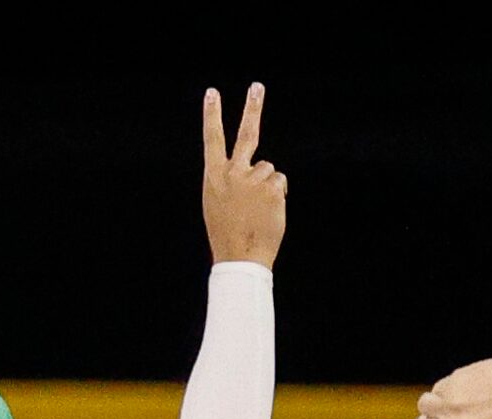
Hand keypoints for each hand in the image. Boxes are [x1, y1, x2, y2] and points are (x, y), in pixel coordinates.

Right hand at [200, 84, 286, 268]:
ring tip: (256, 210)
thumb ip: (232, 181)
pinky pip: (279, 183)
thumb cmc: (228, 234)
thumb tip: (257, 168)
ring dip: (267, 186)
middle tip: (257, 86)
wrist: (240, 258)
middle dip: (252, 107)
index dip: (212, 115)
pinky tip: (266, 212)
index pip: (212, 139)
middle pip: (246, 133)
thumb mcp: (218, 204)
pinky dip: (276, 196)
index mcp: (213, 177)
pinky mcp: (271, 186)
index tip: (212, 93)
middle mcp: (232, 173)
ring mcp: (253, 178)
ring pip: (268, 169)